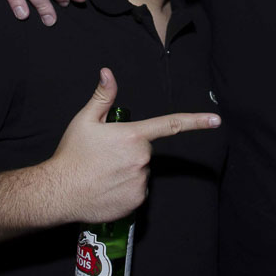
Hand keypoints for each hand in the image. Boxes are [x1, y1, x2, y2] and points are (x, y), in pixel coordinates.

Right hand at [48, 68, 220, 222]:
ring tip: (103, 174)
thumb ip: (103, 96)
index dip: (196, 121)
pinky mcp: (136, 202)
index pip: (170, 125)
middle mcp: (142, 159)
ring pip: (141, 172)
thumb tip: (107, 72)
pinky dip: (125, 190)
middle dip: (130, 151)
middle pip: (145, 151)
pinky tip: (106, 188)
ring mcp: (140, 182)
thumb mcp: (84, 121)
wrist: (58, 192)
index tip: (216, 120)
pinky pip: (137, 191)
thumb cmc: (71, 155)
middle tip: (105, 156)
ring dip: (127, 171)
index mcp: (133, 136)